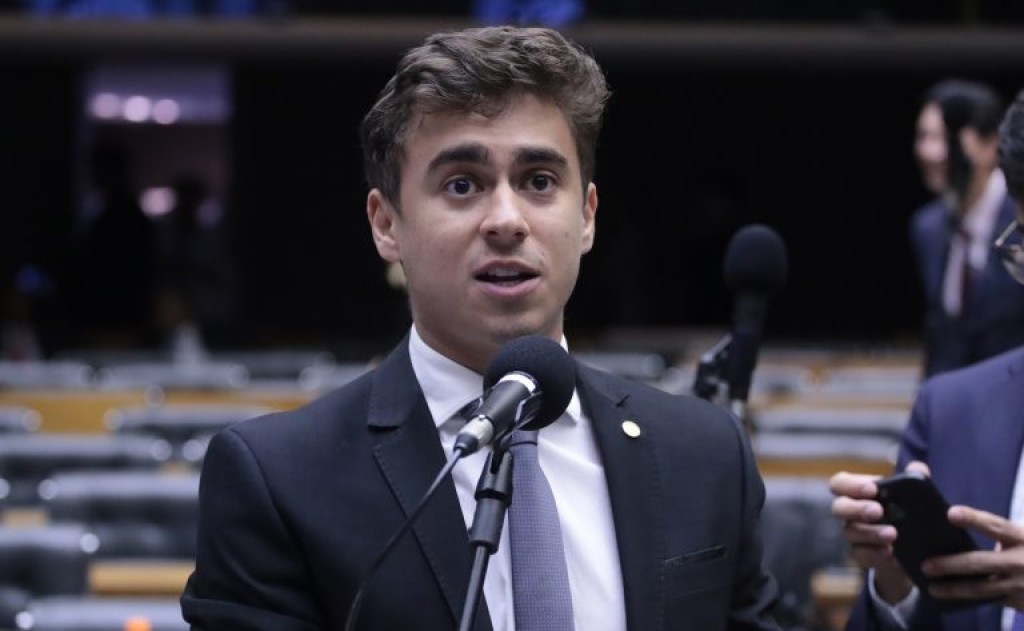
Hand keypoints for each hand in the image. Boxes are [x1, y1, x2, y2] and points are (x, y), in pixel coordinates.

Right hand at [828, 462, 930, 602]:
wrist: (912, 548)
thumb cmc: (905, 512)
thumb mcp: (912, 495)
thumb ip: (915, 479)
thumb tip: (918, 468)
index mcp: (857, 491)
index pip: (840, 483)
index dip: (852, 485)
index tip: (873, 489)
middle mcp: (849, 511)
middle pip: (839, 507)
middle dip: (857, 508)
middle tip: (878, 511)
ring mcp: (852, 533)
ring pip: (850, 531)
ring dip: (870, 532)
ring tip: (892, 534)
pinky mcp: (860, 553)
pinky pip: (859, 553)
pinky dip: (874, 553)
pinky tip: (889, 552)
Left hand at [923, 505, 1023, 608]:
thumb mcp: (1022, 537)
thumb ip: (1000, 534)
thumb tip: (956, 529)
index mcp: (1021, 538)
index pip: (994, 526)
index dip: (973, 519)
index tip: (950, 513)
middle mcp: (1020, 561)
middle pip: (979, 562)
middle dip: (950, 565)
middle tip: (926, 566)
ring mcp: (1019, 584)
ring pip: (981, 588)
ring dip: (954, 589)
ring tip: (932, 588)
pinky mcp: (1018, 601)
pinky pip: (988, 599)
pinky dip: (968, 599)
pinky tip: (951, 598)